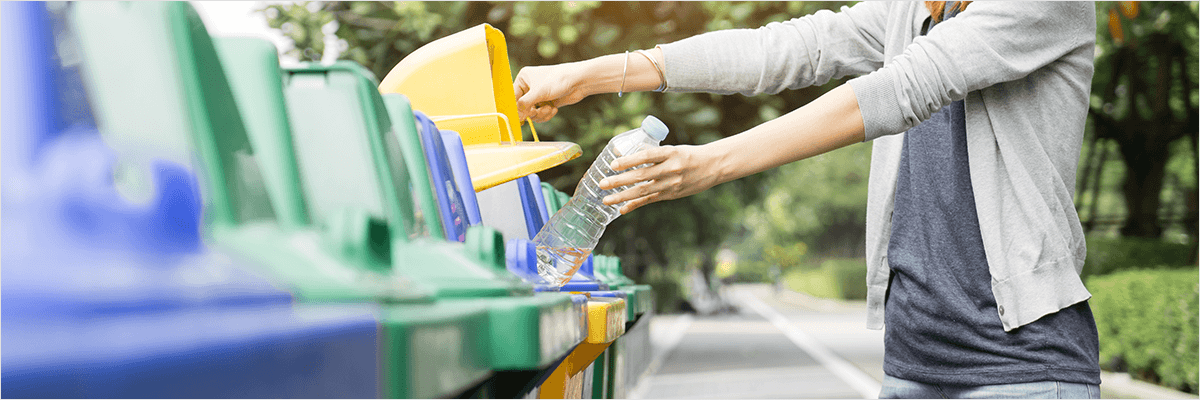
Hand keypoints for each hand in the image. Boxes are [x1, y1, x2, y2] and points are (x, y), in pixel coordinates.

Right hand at [513, 63, 590, 122]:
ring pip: (532, 112)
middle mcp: (530, 86)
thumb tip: (516, 114)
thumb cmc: (558, 80)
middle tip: (535, 112)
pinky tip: (553, 109)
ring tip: (548, 108)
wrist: (579, 81)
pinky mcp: (547, 102)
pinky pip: (541, 114)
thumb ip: (524, 103)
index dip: (515, 107)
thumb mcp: (538, 92)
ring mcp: (539, 95)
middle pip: (522, 106)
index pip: (513, 96)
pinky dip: (547, 114)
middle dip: (531, 111)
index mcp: (524, 78)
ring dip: (540, 114)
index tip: (518, 117)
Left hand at [596, 145, 723, 213]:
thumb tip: (623, 153)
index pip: (647, 156)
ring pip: (643, 191)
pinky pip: (650, 201)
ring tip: (606, 199)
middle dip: (620, 180)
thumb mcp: (672, 149)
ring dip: (622, 196)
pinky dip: (635, 205)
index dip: (629, 160)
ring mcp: (671, 184)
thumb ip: (651, 152)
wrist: (713, 167)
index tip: (613, 164)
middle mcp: (671, 169)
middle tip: (602, 183)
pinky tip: (622, 209)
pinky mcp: (671, 195)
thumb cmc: (688, 154)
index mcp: (671, 153)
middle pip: (641, 176)